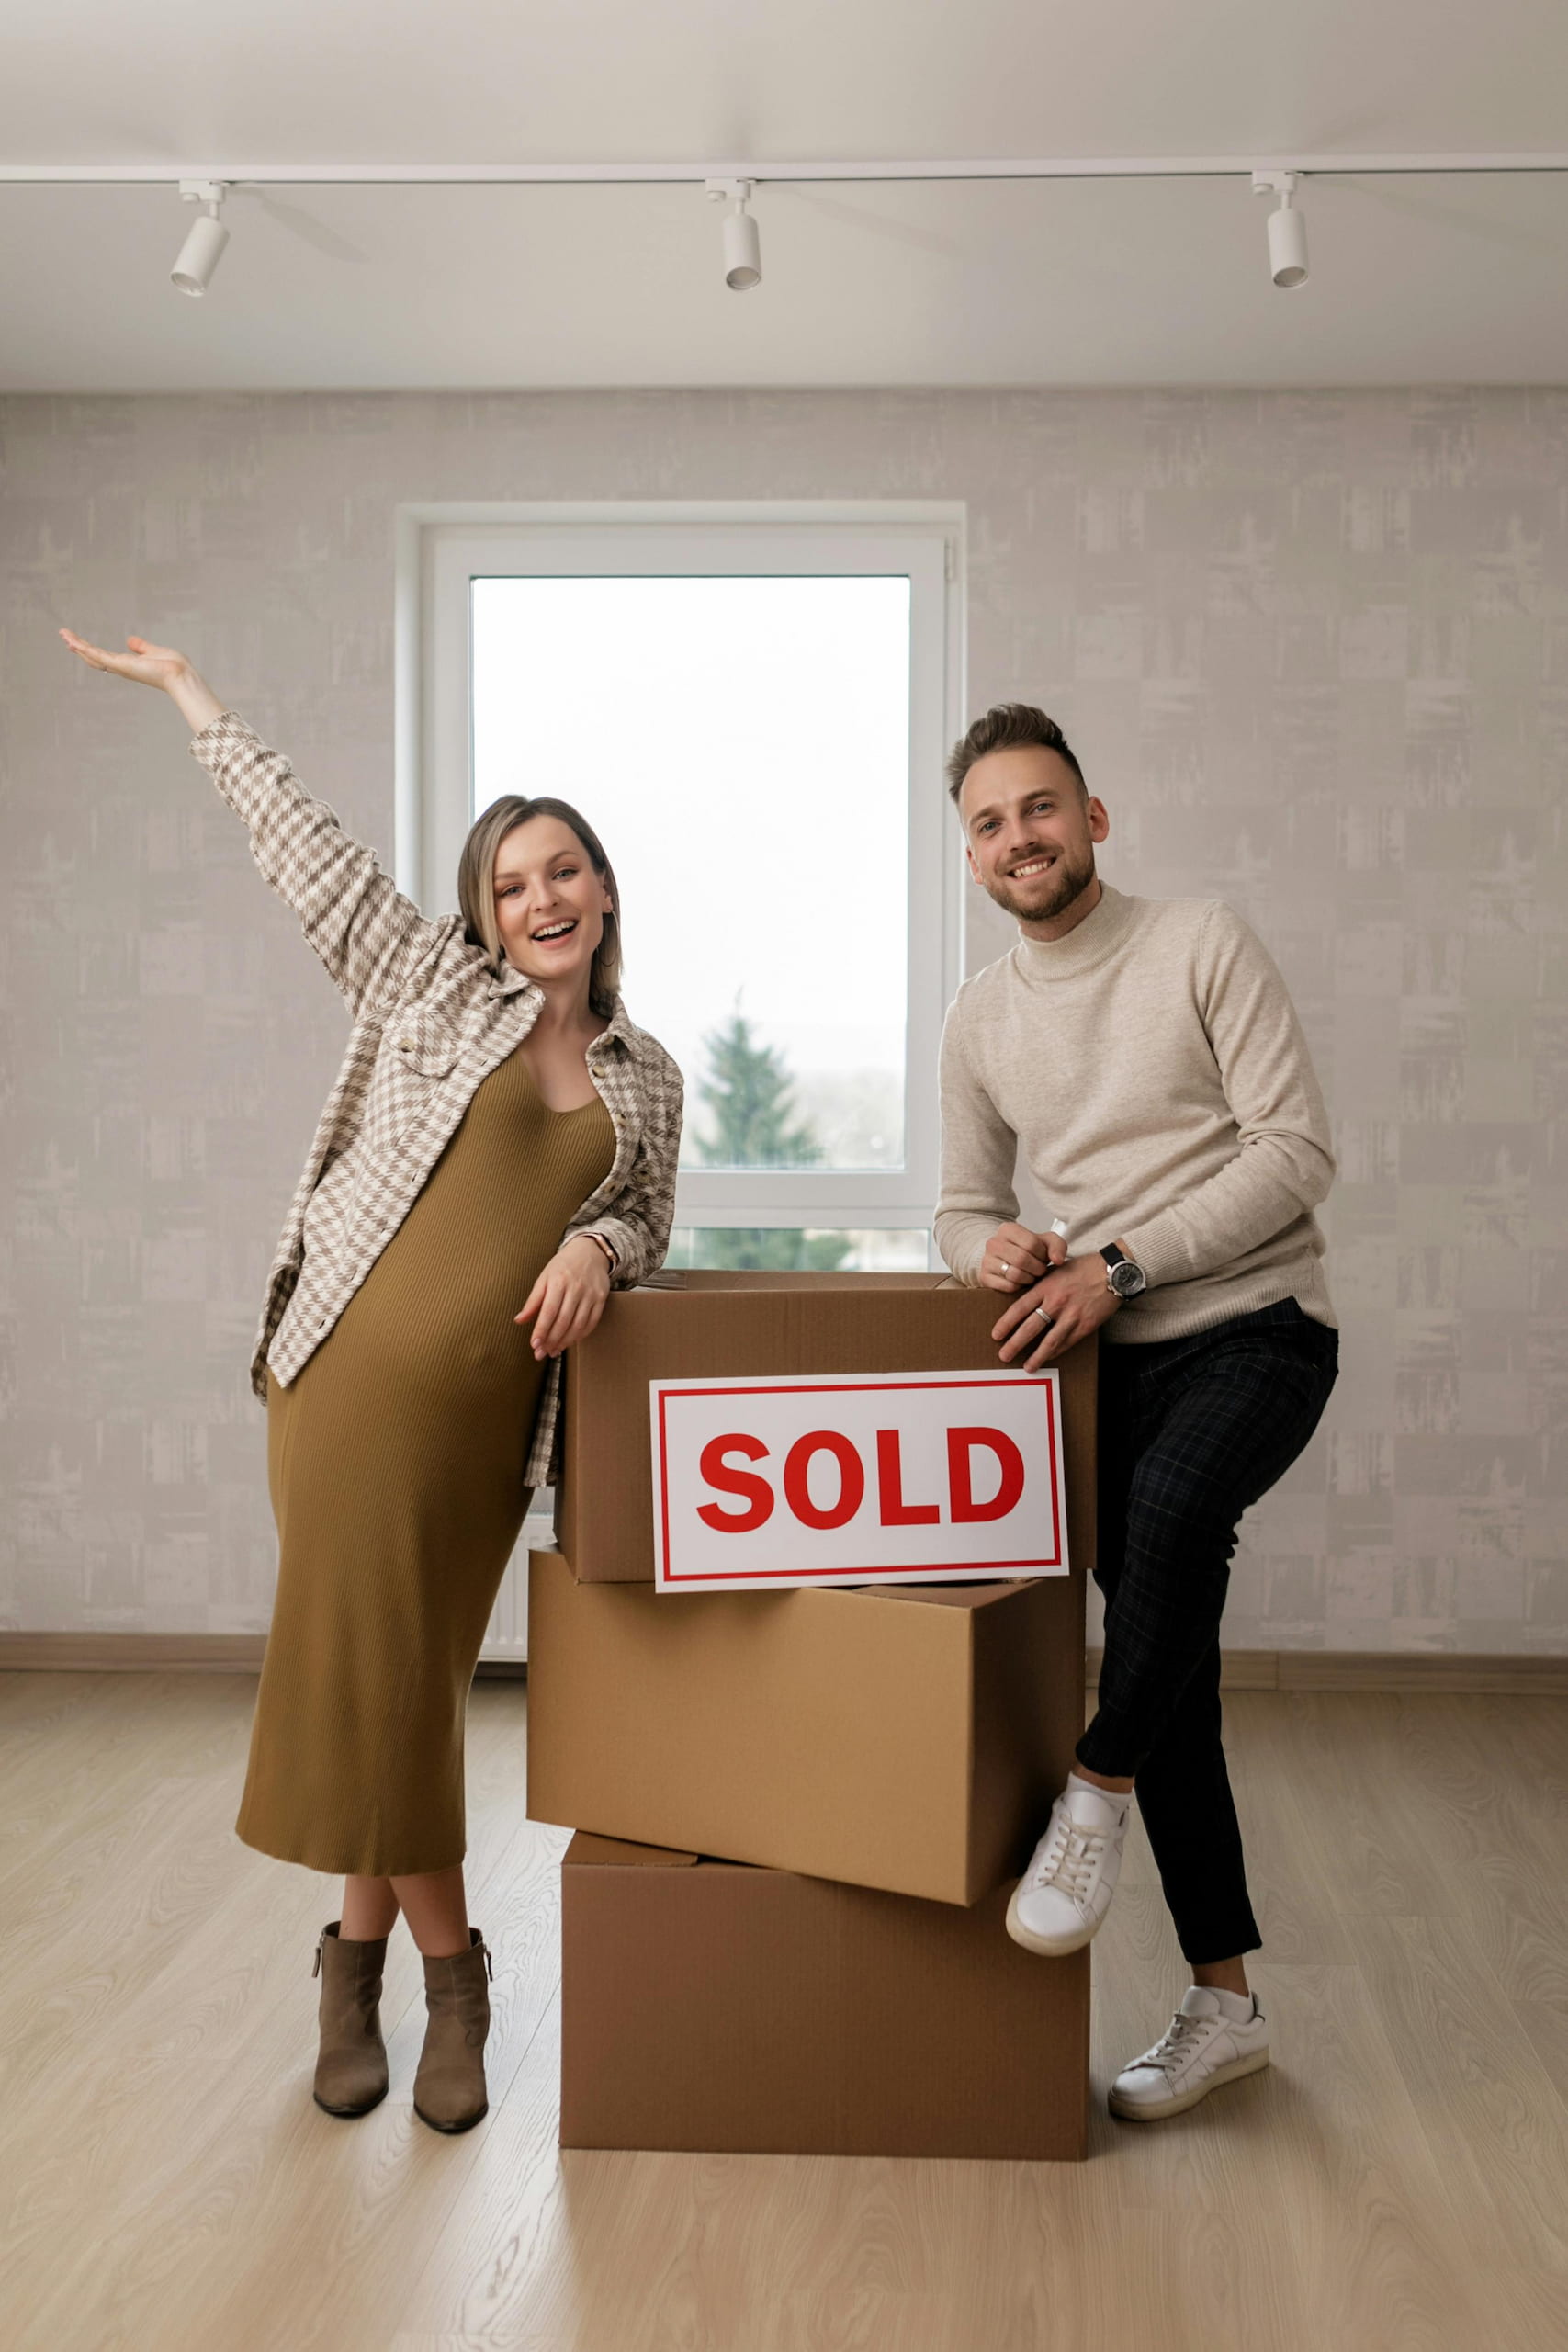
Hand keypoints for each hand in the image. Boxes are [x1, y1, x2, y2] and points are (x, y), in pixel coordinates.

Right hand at [59, 630, 224, 731]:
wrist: (180, 675)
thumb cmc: (173, 667)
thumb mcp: (154, 651)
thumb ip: (141, 647)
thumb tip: (130, 640)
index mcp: (129, 665)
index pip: (106, 658)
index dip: (92, 651)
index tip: (80, 643)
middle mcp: (122, 668)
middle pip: (95, 658)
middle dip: (80, 648)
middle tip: (66, 638)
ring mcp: (121, 667)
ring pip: (93, 656)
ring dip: (78, 646)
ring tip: (64, 635)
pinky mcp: (121, 665)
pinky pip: (99, 655)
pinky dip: (85, 648)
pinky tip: (73, 642)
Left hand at [514, 1234, 612, 1360]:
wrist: (590, 1252)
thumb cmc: (563, 1265)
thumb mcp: (544, 1277)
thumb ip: (533, 1300)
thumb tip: (519, 1320)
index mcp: (558, 1281)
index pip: (549, 1311)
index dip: (541, 1330)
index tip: (534, 1345)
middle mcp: (576, 1288)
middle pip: (563, 1321)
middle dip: (551, 1340)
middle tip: (541, 1354)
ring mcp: (591, 1294)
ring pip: (578, 1325)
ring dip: (565, 1341)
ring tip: (554, 1351)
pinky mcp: (601, 1299)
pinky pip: (592, 1322)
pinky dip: (581, 1335)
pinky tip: (570, 1341)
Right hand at [978, 1219, 1066, 1295]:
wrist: (1006, 1259)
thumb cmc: (1029, 1250)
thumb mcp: (1045, 1242)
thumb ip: (1057, 1246)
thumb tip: (1058, 1260)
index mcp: (1007, 1229)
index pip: (1031, 1243)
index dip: (1042, 1255)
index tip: (1043, 1258)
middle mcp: (993, 1242)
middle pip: (1022, 1259)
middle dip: (1037, 1268)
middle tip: (1040, 1270)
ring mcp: (986, 1260)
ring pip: (1014, 1274)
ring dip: (1029, 1279)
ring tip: (1031, 1275)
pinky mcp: (984, 1277)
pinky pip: (1007, 1286)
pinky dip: (1019, 1287)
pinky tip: (1020, 1281)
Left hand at [993, 1252, 1121, 1370]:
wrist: (1113, 1272)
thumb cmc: (1085, 1268)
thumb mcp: (1057, 1269)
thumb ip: (1041, 1283)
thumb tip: (1025, 1297)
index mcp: (1046, 1287)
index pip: (1019, 1308)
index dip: (1006, 1324)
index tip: (996, 1335)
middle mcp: (1056, 1302)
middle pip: (1030, 1328)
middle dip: (1015, 1344)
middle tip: (1003, 1356)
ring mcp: (1072, 1315)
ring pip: (1049, 1341)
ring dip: (1036, 1356)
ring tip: (1027, 1367)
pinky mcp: (1086, 1325)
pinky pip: (1067, 1342)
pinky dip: (1056, 1352)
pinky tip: (1048, 1358)